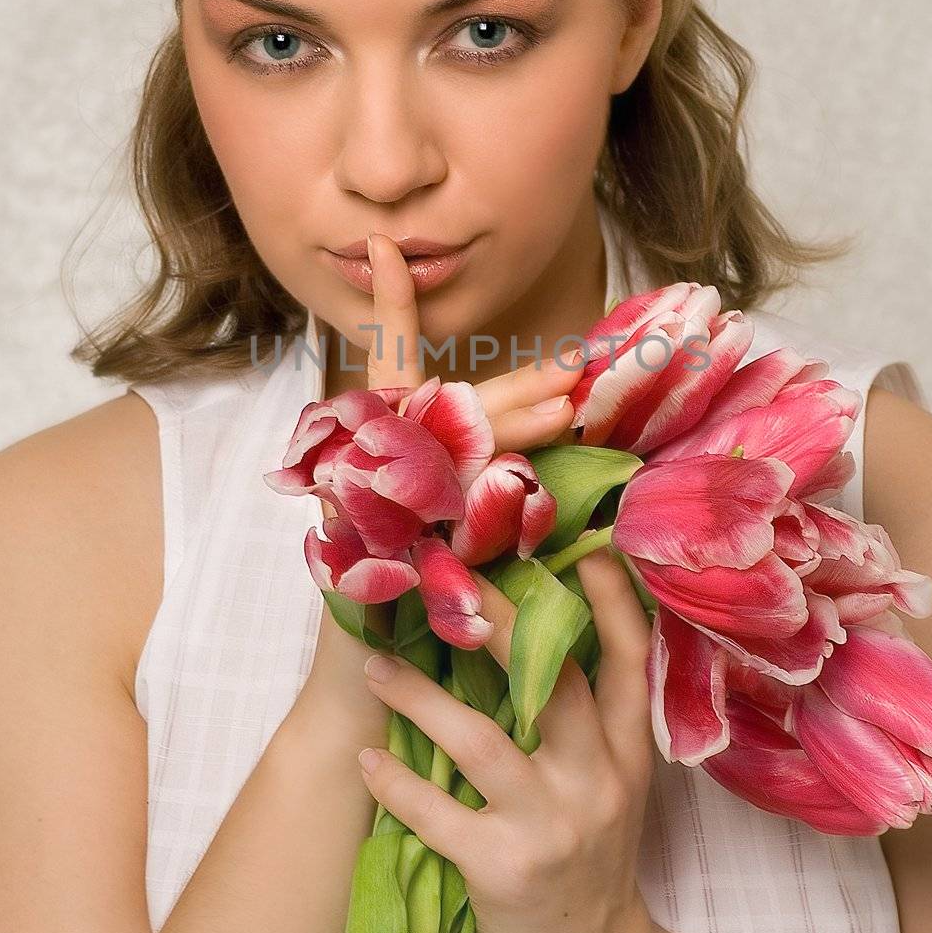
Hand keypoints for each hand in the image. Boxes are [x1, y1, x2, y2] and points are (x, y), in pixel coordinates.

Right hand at [305, 232, 584, 730]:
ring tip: (568, 409)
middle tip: (573, 365)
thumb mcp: (443, 532)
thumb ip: (473, 482)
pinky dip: (487, 502)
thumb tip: (549, 433)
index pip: (387, 364)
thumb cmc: (403, 609)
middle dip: (513, 385)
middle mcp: (365, 466)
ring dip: (512, 426)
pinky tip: (528, 490)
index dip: (390, 308)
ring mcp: (365, 505)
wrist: (358, 687)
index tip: (386, 245)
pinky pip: (441, 514)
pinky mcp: (374, 550)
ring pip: (447, 448)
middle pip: (445, 406)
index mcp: (377, 449)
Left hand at [355, 538, 659, 932]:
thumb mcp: (612, 787)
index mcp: (628, 754)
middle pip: (553, 682)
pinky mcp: (506, 869)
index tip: (584, 548)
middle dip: (500, 623)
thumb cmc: (588, 861)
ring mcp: (553, 825)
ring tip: (374, 667)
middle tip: (446, 576)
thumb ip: (586, 724)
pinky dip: (398, 784)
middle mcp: (599, 780)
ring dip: (421, 697)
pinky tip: (369, 758)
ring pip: (483, 740)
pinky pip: (439, 814)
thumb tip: (530, 639)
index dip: (610, 605)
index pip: (628, 664)